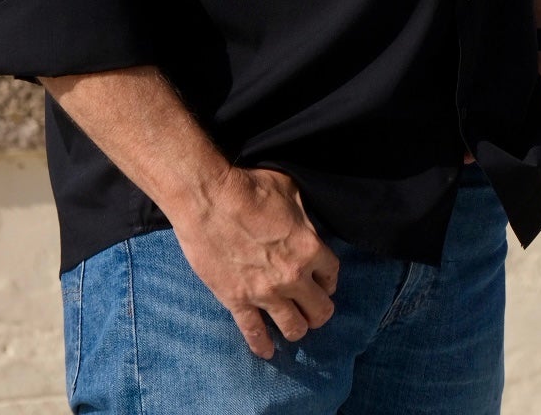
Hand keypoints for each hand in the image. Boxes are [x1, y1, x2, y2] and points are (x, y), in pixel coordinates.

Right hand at [172, 164, 339, 359]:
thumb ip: (303, 215)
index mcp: (309, 247)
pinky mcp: (238, 301)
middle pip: (320, 310)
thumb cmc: (248, 188)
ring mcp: (266, 293)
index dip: (328, 278)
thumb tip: (305, 223)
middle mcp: (293, 276)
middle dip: (318, 309)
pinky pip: (255, 334)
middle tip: (311, 305)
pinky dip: (263, 346)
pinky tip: (268, 351)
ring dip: (297, 327)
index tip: (321, 279)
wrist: (208, 199)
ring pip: (294, 328)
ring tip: (293, 323)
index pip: (332, 274)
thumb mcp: (289, 190)